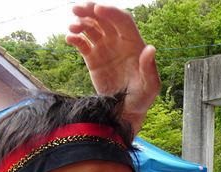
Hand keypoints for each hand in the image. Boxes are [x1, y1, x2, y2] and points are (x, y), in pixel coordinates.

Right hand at [66, 2, 160, 133]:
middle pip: (104, 19)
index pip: (123, 20)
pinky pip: (82, 43)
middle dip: (91, 11)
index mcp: (134, 44)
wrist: (125, 112)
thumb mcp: (150, 87)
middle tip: (76, 8)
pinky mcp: (93, 58)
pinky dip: (75, 38)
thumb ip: (149, 68)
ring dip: (81, 23)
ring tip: (72, 27)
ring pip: (92, 28)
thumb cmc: (141, 99)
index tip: (97, 9)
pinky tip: (69, 39)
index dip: (111, 12)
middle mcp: (119, 42)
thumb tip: (150, 48)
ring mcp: (105, 49)